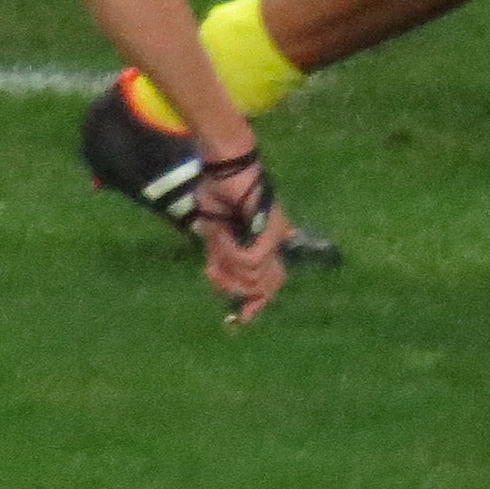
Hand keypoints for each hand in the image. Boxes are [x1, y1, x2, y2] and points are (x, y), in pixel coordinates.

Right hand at [186, 144, 289, 326]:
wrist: (225, 167)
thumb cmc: (218, 193)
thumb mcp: (215, 233)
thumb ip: (221, 258)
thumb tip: (217, 280)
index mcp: (264, 243)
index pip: (268, 284)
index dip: (254, 305)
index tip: (239, 321)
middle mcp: (275, 242)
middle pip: (264, 287)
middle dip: (237, 289)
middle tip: (215, 271)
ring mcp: (275, 237)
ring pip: (253, 278)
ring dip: (228, 267)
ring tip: (217, 245)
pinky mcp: (270, 231)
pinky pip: (250, 261)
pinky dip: (231, 254)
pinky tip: (224, 237)